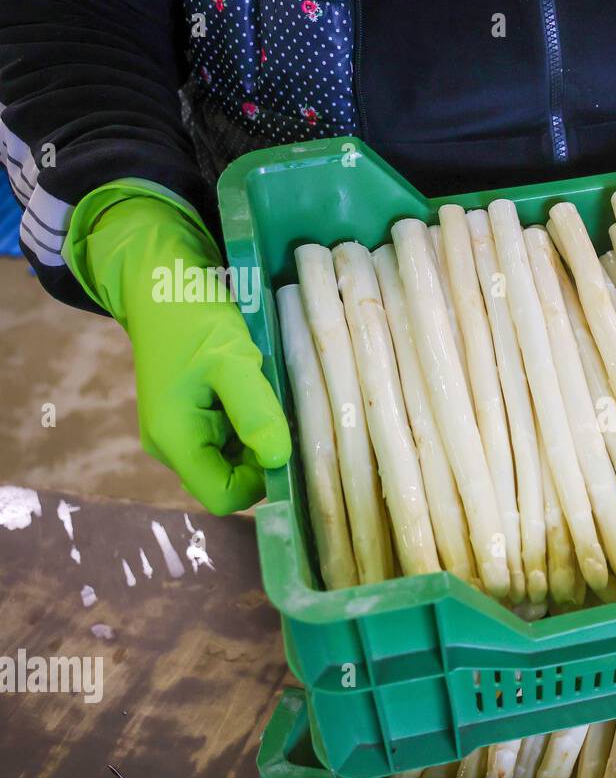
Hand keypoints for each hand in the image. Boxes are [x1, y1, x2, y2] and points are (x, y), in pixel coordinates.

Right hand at [80, 194, 289, 512]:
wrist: (161, 279)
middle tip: (291, 418)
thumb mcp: (231, 359)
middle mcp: (175, 444)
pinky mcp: (196, 414)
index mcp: (175, 439)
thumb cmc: (192, 316)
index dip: (262, 484)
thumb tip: (280, 459)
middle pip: (232, 480)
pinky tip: (266, 393)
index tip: (291, 447)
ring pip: (237, 458)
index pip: (224, 498)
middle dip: (265, 457)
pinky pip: (234, 436)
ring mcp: (185, 430)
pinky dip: (255, 422)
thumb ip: (254, 411)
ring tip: (277, 399)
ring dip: (263, 438)